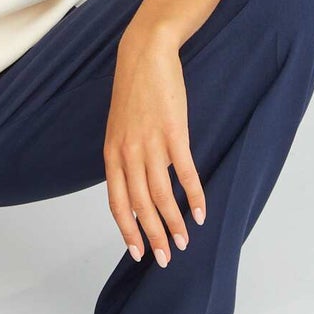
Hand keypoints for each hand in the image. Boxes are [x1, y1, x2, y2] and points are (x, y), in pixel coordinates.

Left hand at [103, 27, 206, 265]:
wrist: (144, 54)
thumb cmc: (134, 91)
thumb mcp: (119, 127)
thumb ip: (124, 156)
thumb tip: (133, 184)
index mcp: (112, 153)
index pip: (116, 201)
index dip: (127, 229)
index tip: (137, 252)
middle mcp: (128, 152)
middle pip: (139, 204)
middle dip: (152, 235)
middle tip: (165, 259)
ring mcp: (151, 143)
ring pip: (161, 194)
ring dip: (174, 222)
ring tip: (185, 241)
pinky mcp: (174, 132)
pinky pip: (184, 172)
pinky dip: (194, 194)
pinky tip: (202, 211)